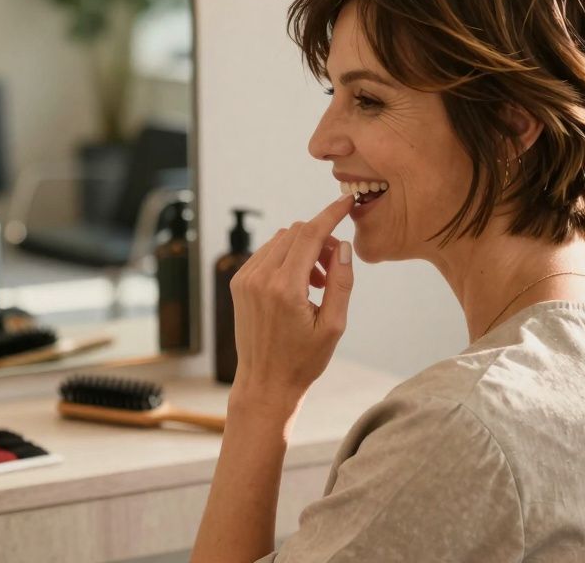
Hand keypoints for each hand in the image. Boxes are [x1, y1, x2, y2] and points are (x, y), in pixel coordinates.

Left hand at [230, 194, 355, 407]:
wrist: (265, 383)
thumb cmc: (303, 360)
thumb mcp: (334, 326)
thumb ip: (341, 282)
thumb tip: (342, 246)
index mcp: (285, 288)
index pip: (310, 234)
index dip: (330, 214)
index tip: (346, 202)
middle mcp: (260, 278)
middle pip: (296, 233)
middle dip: (320, 239)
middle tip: (333, 269)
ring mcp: (245, 279)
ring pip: (281, 240)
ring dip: (303, 249)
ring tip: (317, 283)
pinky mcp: (238, 283)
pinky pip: (267, 253)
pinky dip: (286, 258)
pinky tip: (298, 285)